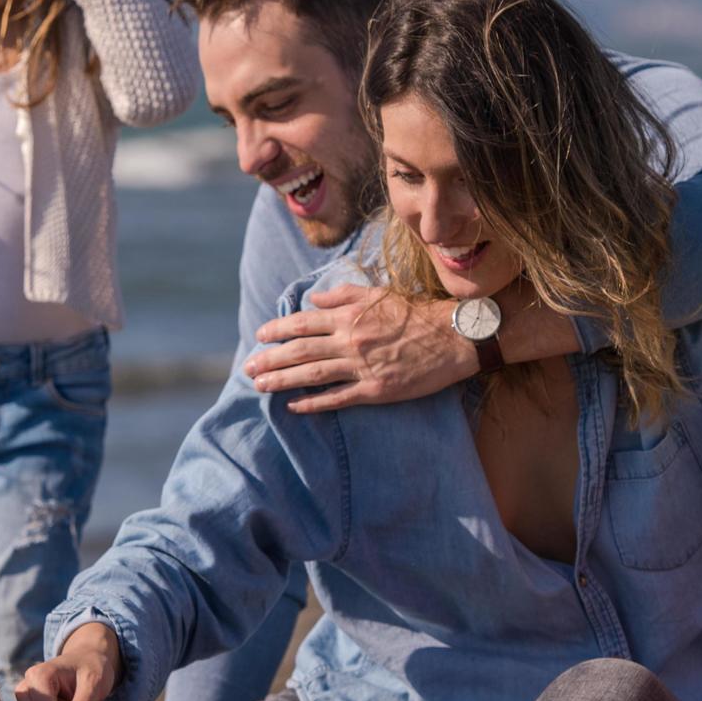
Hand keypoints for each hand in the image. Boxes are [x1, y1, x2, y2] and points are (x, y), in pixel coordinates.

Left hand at [247, 283, 476, 412]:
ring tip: (260, 386)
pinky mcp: (377, 389)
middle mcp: (351, 341)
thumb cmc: (415, 313)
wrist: (453, 337)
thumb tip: (314, 300)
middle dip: (271, 359)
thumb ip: (343, 296)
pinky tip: (294, 406)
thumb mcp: (378, 294)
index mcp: (350, 317)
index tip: (260, 336)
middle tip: (248, 368)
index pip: (303, 323)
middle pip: (301, 351)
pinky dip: (314, 403)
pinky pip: (339, 398)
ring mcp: (363, 367)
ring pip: (313, 374)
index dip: (278, 330)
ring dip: (283, 380)